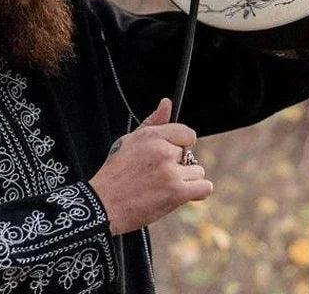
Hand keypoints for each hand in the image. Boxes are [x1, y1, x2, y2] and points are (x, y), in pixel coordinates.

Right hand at [88, 97, 211, 234]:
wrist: (104, 205)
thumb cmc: (116, 173)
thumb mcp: (130, 140)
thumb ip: (153, 121)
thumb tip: (167, 103)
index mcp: (151, 136)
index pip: (186, 133)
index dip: (181, 144)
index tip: (172, 154)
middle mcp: (163, 151)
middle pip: (188, 154)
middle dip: (178, 164)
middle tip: (159, 175)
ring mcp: (171, 172)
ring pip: (197, 171)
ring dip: (186, 180)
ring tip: (165, 187)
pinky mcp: (176, 193)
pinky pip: (204, 187)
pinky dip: (199, 192)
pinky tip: (185, 194)